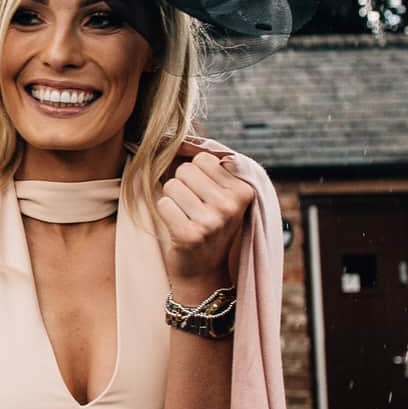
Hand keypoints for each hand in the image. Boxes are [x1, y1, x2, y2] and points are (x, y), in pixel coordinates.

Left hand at [157, 152, 254, 291]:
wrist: (203, 271)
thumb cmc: (209, 226)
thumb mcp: (223, 197)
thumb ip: (211, 169)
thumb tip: (184, 137)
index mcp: (243, 191)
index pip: (203, 159)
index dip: (196, 174)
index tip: (204, 194)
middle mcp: (231, 205)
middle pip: (185, 169)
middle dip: (182, 185)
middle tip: (192, 207)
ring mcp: (212, 221)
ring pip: (172, 185)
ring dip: (173, 199)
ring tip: (186, 217)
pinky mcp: (190, 234)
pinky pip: (163, 204)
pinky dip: (165, 213)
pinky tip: (178, 227)